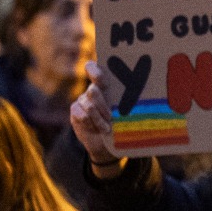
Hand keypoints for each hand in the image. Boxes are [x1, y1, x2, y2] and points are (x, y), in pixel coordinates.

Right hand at [70, 61, 124, 176]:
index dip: (94, 70)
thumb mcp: (128, 111)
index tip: (99, 77)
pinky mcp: (75, 111)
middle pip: (93, 90)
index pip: (93, 69)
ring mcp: (82, 100)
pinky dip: (91, 124)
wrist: (107, 141)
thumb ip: (129, 100)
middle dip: (103, 105)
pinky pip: (82, 115)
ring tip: (107, 127)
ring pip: (89, 106)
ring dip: (100, 119)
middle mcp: (92, 90)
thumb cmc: (121, 123)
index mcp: (105, 85)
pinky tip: (96, 128)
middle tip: (111, 117)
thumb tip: (137, 91)